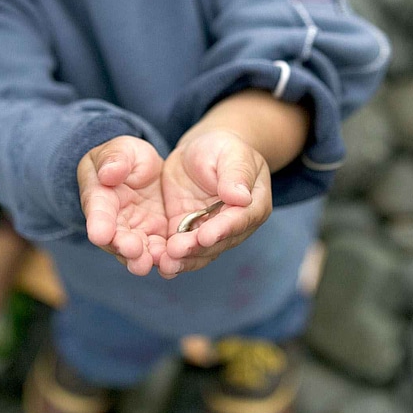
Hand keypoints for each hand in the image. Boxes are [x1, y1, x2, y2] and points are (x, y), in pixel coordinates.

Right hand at [77, 136, 167, 274]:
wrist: (145, 171)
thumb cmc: (126, 157)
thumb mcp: (122, 149)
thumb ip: (115, 159)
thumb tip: (108, 173)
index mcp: (99, 197)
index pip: (97, 211)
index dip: (99, 222)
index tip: (100, 233)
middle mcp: (113, 222)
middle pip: (115, 239)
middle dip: (122, 247)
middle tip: (132, 251)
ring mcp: (134, 232)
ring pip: (134, 251)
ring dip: (140, 259)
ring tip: (146, 264)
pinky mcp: (155, 237)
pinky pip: (157, 251)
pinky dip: (162, 259)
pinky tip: (171, 264)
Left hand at [157, 129, 271, 277]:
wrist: (200, 152)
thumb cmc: (222, 148)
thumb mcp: (231, 153)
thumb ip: (236, 174)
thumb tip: (241, 197)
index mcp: (253, 205)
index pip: (240, 220)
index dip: (223, 229)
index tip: (206, 236)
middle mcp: (235, 226)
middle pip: (219, 242)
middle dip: (197, 249)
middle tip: (176, 251)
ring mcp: (211, 233)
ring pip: (201, 252)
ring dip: (184, 260)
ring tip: (166, 264)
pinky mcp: (189, 234)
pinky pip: (183, 250)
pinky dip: (172, 258)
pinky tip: (158, 264)